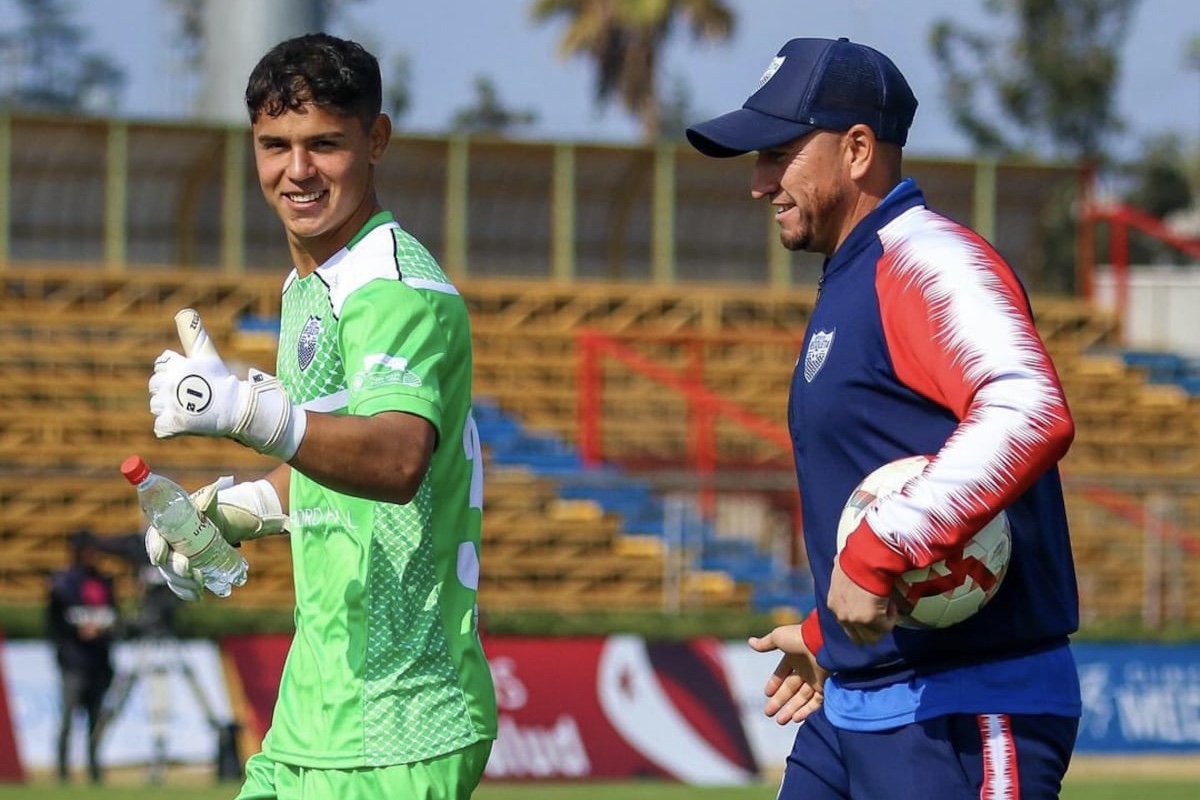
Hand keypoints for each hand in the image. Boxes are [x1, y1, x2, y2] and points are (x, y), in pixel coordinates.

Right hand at [144, 475, 286, 600]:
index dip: (155, 549)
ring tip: (199, 586)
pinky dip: (187, 592)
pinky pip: (180, 585)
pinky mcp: (182, 573)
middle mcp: (165, 547)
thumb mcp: (205, 505)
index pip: (154, 539)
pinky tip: (197, 596)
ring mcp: (172, 562)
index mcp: (163, 528)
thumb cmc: (205, 512)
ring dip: (183, 584)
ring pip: (172, 576)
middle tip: (189, 571)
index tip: (160, 557)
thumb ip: (206, 501)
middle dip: (175, 568)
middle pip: (164, 562)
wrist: (216, 524)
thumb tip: (213, 491)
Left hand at [149, 308, 305, 459]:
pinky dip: (171, 428)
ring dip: (170, 410)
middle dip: (170, 392)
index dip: (173, 373)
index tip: (190, 378)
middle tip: (192, 395)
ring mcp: (170, 405)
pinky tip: (186, 422)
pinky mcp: (172, 424)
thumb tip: (184, 312)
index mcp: (176, 365)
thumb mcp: (207, 354)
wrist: (237, 408)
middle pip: (155, 387)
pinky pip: (160, 427)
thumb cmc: (221, 379)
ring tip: (191, 408)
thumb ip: (193, 335)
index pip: (160, 366)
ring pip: (156, 407)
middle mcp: (170, 383)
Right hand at [748, 625, 827, 723]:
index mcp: (794, 657)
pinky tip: (795, 718)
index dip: (774, 683)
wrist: (823, 641)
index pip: (782, 673)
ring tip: (780, 721)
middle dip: (779, 701)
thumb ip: (765, 644)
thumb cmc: (799, 638)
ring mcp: (816, 678)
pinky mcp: (826, 686)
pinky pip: (816, 702)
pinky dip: (806, 711)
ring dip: (791, 709)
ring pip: (802, 698)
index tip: (766, 694)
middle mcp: (805, 669)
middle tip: (768, 713)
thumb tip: (750, 642)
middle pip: (790, 689)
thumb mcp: (778, 638)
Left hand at [827, 555, 897, 644]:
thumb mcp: (841, 566)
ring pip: (873, 637)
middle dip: (872, 629)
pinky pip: (886, 627)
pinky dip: (891, 616)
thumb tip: (839, 561)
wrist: (866, 559)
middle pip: (859, 638)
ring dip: (883, 624)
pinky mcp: (870, 620)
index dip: (861, 618)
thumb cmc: (856, 559)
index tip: (871, 606)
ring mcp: (855, 620)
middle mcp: (841, 616)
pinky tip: (890, 601)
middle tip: (882, 614)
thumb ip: (841, 573)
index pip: (847, 624)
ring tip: (887, 605)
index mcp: (833, 604)